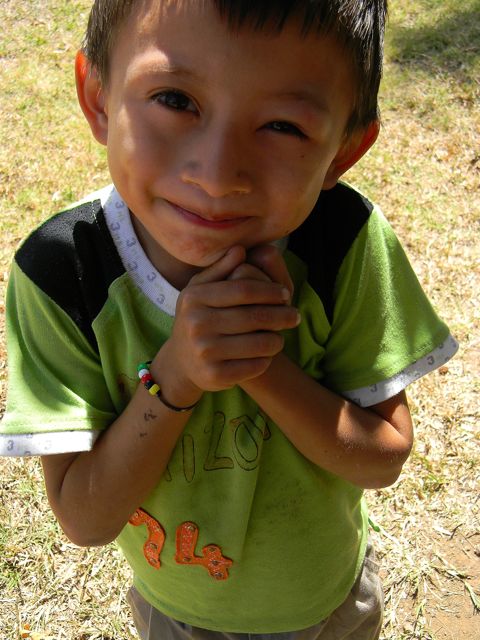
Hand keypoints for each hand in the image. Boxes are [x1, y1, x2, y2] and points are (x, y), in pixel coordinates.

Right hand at [152, 246, 299, 403]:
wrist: (181, 363)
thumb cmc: (197, 317)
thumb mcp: (200, 290)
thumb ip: (220, 269)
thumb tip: (241, 249)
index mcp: (194, 298)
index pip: (244, 288)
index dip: (270, 290)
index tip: (286, 293)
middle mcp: (197, 324)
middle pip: (255, 317)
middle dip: (282, 315)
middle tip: (295, 316)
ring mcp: (205, 352)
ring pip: (260, 343)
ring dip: (278, 339)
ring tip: (282, 335)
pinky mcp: (215, 376)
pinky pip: (255, 366)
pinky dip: (266, 359)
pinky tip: (267, 354)